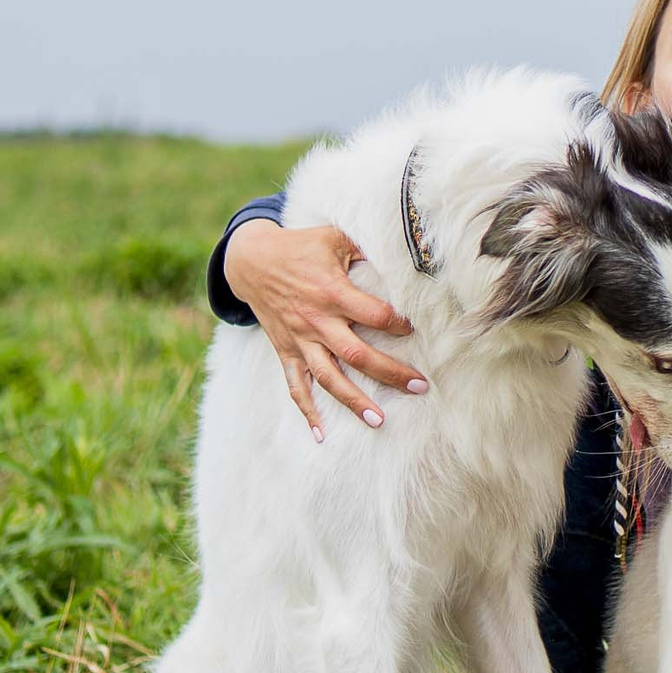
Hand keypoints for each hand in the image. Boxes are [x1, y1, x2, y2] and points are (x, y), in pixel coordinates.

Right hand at [221, 221, 425, 437]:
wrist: (251, 261)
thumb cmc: (301, 246)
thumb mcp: (334, 237)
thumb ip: (366, 247)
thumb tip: (403, 249)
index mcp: (333, 292)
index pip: (375, 315)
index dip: (399, 324)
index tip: (417, 330)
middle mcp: (317, 320)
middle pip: (358, 354)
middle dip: (391, 373)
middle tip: (420, 387)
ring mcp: (301, 339)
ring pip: (329, 377)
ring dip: (354, 401)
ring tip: (379, 420)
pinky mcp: (287, 351)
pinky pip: (296, 385)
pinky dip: (307, 411)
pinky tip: (321, 434)